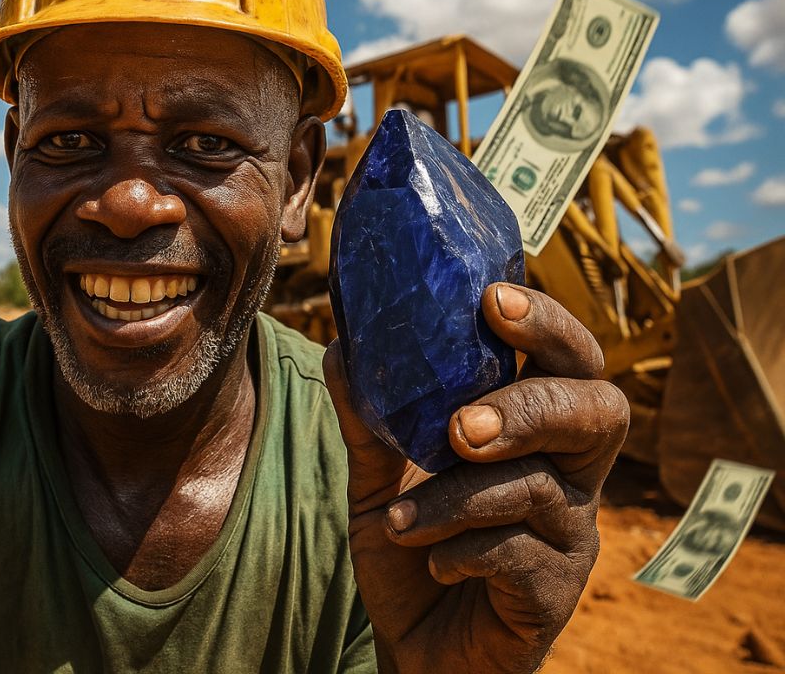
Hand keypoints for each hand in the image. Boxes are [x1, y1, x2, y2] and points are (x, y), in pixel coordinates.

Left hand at [324, 283, 628, 673]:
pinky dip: (462, 551)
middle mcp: (570, 473)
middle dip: (530, 407)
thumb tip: (341, 348)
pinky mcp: (558, 590)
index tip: (493, 301)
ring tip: (399, 519)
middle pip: (599, 411)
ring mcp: (572, 532)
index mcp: (536, 429)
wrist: (416, 641)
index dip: (546, 324)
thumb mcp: (378, 477)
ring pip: (539, 487)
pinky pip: (521, 555)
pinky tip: (431, 560)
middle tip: (460, 427)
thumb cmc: (413, 544)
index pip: (570, 360)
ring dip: (458, 498)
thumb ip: (368, 419)